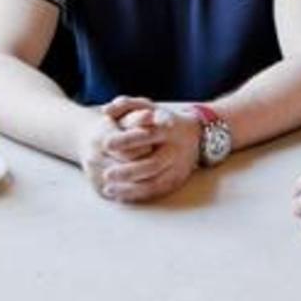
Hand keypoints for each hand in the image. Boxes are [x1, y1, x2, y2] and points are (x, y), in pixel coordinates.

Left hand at [79, 96, 202, 202]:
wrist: (195, 134)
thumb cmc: (160, 119)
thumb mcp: (146, 105)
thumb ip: (125, 105)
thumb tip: (105, 111)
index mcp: (169, 126)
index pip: (149, 134)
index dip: (127, 140)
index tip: (106, 144)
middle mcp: (176, 148)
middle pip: (153, 164)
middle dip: (128, 171)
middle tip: (105, 174)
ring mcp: (178, 167)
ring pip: (154, 182)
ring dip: (129, 187)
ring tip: (107, 187)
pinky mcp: (176, 180)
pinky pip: (156, 191)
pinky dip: (136, 194)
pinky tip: (119, 195)